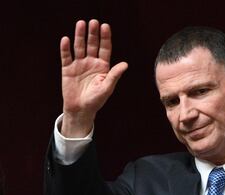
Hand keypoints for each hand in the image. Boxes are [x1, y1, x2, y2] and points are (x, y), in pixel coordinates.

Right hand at [60, 19, 127, 136]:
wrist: (81, 110)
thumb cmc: (96, 100)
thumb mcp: (107, 87)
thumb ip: (114, 75)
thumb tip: (125, 64)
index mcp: (103, 66)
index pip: (105, 48)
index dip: (105, 38)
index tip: (105, 26)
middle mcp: (91, 63)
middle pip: (92, 45)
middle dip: (93, 34)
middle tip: (93, 22)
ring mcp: (79, 65)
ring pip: (79, 47)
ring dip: (79, 36)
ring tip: (80, 24)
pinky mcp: (67, 69)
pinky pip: (66, 56)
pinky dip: (65, 48)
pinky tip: (66, 39)